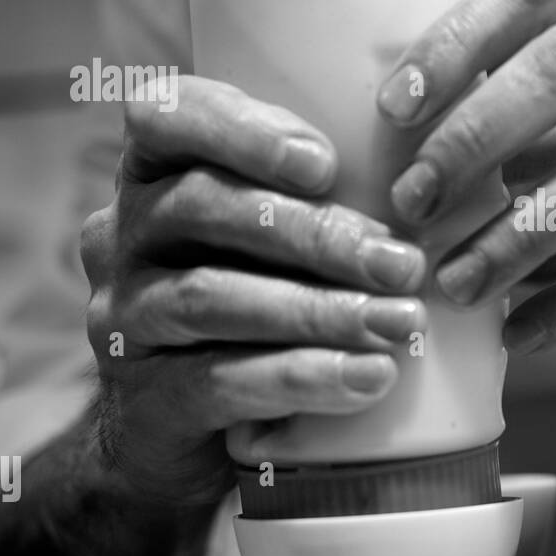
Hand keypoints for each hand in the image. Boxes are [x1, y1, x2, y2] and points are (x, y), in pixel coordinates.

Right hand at [81, 75, 426, 505]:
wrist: (189, 439)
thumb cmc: (262, 303)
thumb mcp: (278, 239)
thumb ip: (321, 199)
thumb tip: (433, 189)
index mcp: (155, 172)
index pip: (166, 115)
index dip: (240, 130)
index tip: (326, 163)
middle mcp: (122, 235)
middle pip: (204, 208)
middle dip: (315, 234)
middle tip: (404, 264)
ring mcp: (125, 318)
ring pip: (210, 297)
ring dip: (317, 310)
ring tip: (398, 322)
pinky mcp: (143, 400)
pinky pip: (217, 382)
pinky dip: (300, 378)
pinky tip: (367, 379)